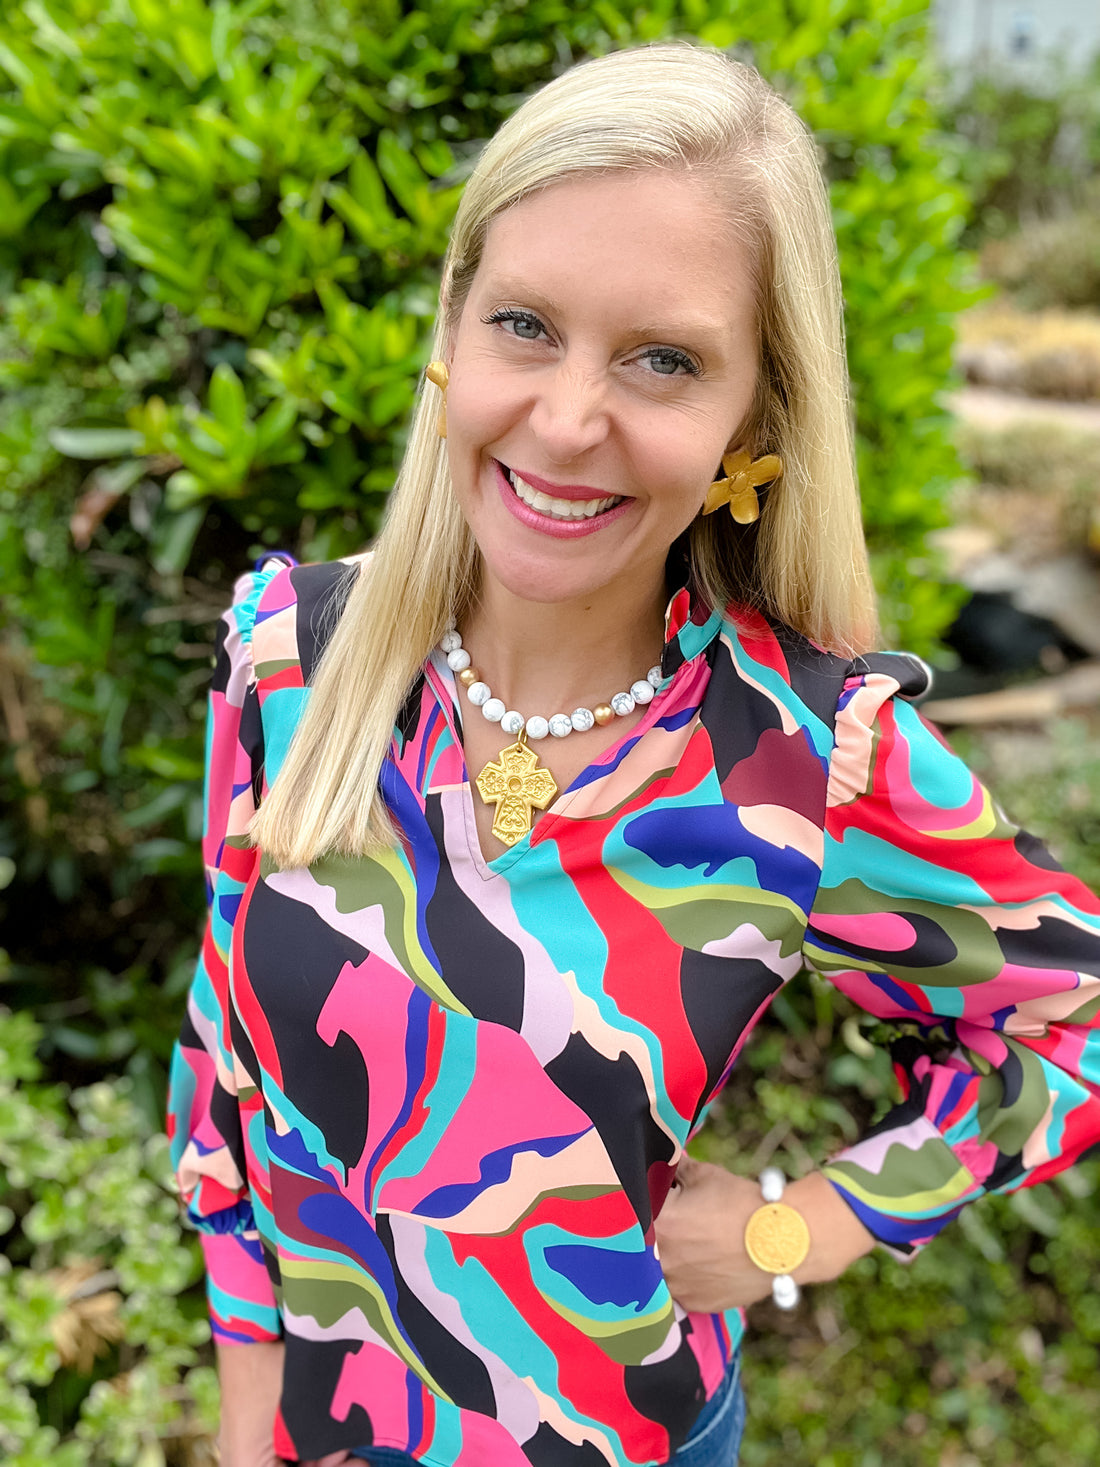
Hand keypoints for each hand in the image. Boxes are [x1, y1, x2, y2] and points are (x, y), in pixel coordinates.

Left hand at [654, 1157, 772, 1311]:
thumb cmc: (741, 1203)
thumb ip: (677, 1169)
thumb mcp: (706, 1175)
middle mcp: (662, 1260)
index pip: (635, 1210)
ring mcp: (677, 1285)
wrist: (780, 1240)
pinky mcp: (695, 1303)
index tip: (650, 1200)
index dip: (641, 1203)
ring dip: (665, 1258)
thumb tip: (665, 1161)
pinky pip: (679, 1290)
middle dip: (650, 1233)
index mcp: (659, 1223)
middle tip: (669, 1223)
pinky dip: (685, 1277)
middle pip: (642, 1245)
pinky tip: (700, 1264)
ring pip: (657, 1271)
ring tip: (686, 1245)